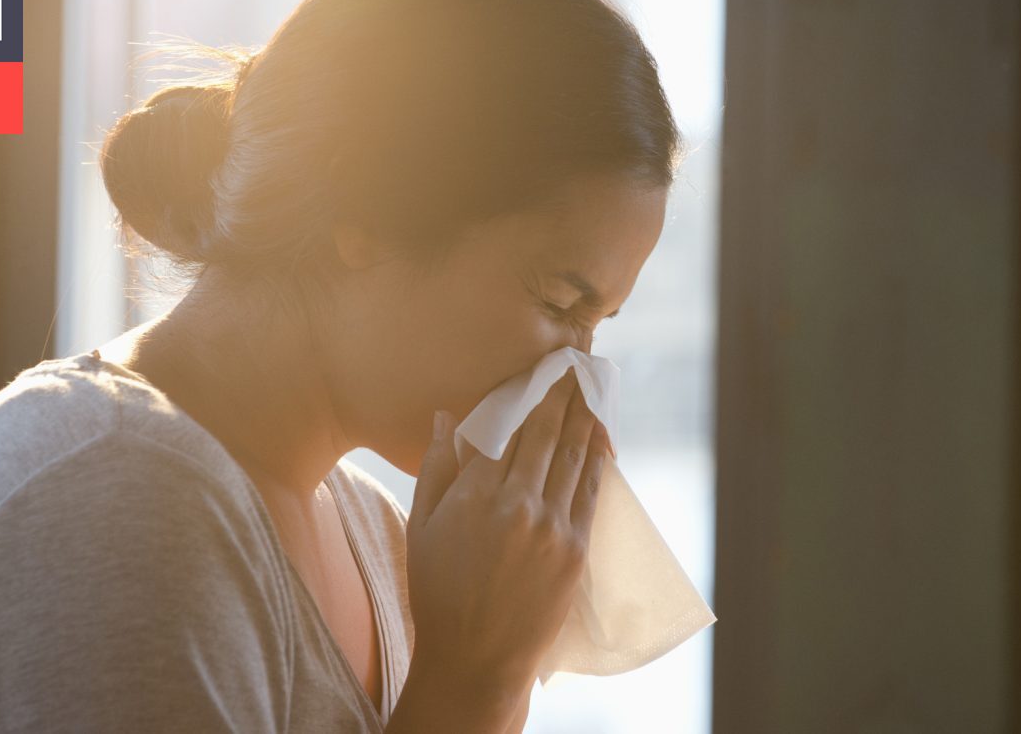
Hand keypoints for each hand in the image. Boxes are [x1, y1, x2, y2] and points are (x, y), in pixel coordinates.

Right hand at [406, 368, 610, 695]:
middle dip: (560, 392)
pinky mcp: (576, 548)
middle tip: (572, 361)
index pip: (508, 424)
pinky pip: (590, 489)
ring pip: (573, 454)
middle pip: (546, 431)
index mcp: (475, 495)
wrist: (475, 658)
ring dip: (583, 416)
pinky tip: (598, 434)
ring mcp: (552, 527)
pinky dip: (596, 457)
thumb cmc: (438, 591)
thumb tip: (449, 415)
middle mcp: (518, 504)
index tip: (538, 365)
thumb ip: (437, 467)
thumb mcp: (422, 526)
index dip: (526, 391)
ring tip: (589, 385)